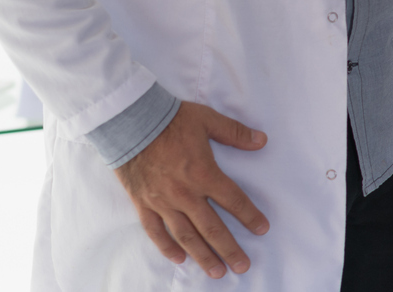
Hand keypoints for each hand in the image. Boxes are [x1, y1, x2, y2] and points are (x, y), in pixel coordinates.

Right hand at [114, 102, 269, 278]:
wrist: (130, 121)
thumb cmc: (170, 119)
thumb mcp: (207, 119)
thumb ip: (235, 133)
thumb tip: (262, 140)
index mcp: (204, 174)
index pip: (233, 200)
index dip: (250, 216)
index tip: (262, 229)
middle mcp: (185, 194)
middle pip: (212, 228)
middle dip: (229, 249)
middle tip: (242, 266)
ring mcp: (163, 202)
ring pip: (186, 236)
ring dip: (203, 256)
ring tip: (216, 272)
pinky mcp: (143, 203)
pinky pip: (156, 231)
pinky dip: (167, 247)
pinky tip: (179, 259)